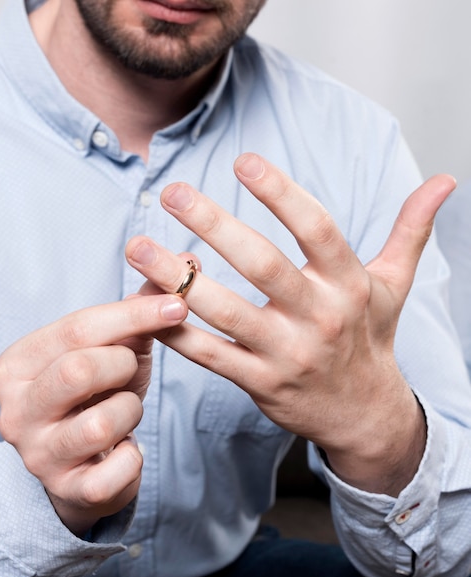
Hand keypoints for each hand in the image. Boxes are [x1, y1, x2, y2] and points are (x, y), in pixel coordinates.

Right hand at [0, 295, 187, 535]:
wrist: (78, 465)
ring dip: (129, 410)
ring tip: (123, 411)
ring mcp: (36, 455)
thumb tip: (187, 261)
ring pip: (101, 422)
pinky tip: (123, 450)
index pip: (75, 329)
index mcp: (16, 365)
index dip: (132, 315)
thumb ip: (138, 309)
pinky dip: (134, 456)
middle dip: (122, 365)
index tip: (177, 306)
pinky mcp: (66, 492)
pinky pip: (118, 470)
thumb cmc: (94, 396)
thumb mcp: (110, 349)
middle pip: (79, 370)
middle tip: (130, 368)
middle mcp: (14, 410)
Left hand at [125, 153, 455, 495]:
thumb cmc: (371, 341)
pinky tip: (144, 304)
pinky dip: (176, 331)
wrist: (365, 414)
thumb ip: (411, 231)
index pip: (317, 229)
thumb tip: (444, 180)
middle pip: (262, 265)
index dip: (281, 194)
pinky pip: (210, 355)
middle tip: (174, 193)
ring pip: (225, 312)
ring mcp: (286, 354)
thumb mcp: (394, 286)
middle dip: (215, 226)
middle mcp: (318, 317)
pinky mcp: (259, 384)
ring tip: (138, 246)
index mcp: (348, 285)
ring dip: (177, 279)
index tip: (244, 161)